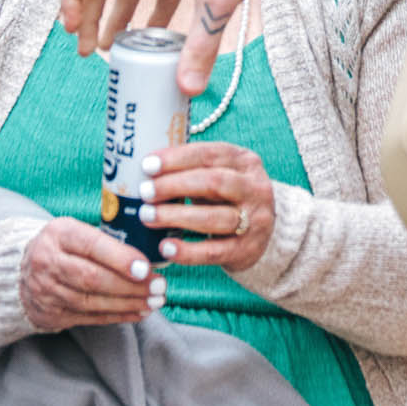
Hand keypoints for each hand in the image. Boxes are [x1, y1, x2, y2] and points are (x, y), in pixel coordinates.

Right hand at [20, 217, 163, 331]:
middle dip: (130, 285)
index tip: (146, 268)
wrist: (22, 270)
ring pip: (92, 301)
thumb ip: (106, 239)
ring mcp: (47, 290)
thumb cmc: (63, 246)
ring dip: (128, 303)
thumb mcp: (77, 230)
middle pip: (93, 278)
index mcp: (59, 233)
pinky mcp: (51, 313)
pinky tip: (138, 312)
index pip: (92, 246)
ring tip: (154, 301)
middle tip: (158, 287)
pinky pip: (90, 317)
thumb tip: (150, 253)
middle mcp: (48, 262)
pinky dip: (117, 316)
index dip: (120, 258)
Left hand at [139, 142, 275, 271]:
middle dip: (174, 185)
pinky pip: (213, 251)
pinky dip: (187, 251)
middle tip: (145, 192)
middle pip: (213, 182)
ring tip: (148, 217)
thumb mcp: (219, 175)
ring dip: (176, 216)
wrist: (261, 233)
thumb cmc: (227, 198)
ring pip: (213, 217)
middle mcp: (255, 188)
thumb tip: (146, 169)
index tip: (147, 165)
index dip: (176, 158)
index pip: (209, 154)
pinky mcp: (247, 249)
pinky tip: (166, 247)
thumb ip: (192, 170)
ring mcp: (254, 220)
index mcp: (245, 161)